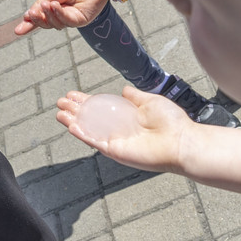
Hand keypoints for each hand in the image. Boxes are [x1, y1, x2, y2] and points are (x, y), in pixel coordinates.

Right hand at [16, 0, 110, 34]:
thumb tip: (26, 18)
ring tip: (47, 4)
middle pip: (46, 23)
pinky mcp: (81, 20)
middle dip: (37, 19)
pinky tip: (55, 6)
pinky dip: (59, 14)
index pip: (40, 17)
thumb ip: (40, 4)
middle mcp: (62, 13)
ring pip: (55, 24)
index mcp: (54, 4)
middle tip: (32, 13)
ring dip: (48, 15)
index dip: (29, 24)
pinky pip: (67, 22)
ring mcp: (72, 17)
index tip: (18, 31)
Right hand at [57, 87, 190, 172]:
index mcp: (127, 117)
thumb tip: (124, 89)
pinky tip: (71, 126)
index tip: (72, 94)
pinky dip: (82, 134)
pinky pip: (95, 141)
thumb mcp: (151, 101)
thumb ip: (135, 96)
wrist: (181, 142)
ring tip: (59, 113)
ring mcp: (116, 140)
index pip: (101, 107)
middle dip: (75, 110)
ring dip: (73, 122)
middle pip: (91, 118)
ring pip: (89, 130)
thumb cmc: (172, 122)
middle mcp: (119, 129)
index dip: (86, 100)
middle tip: (60, 101)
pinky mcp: (116, 151)